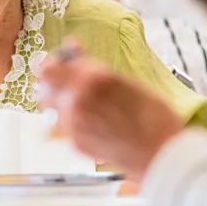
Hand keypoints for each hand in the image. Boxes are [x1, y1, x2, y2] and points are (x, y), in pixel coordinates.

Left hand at [38, 42, 183, 181]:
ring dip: (58, 100)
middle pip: (44, 85)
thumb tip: (74, 51)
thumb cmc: (154, 117)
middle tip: (64, 80)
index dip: (55, 62)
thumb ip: (93, 67)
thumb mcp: (126, 82)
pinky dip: (69, 120)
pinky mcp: (75, 143)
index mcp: (92, 78)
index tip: (62, 62)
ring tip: (78, 101)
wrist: (162, 154)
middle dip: (52, 80)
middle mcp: (77, 100)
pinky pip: (61, 126)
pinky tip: (90, 120)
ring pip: (49, 106)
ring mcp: (73, 124)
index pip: (52, 66)